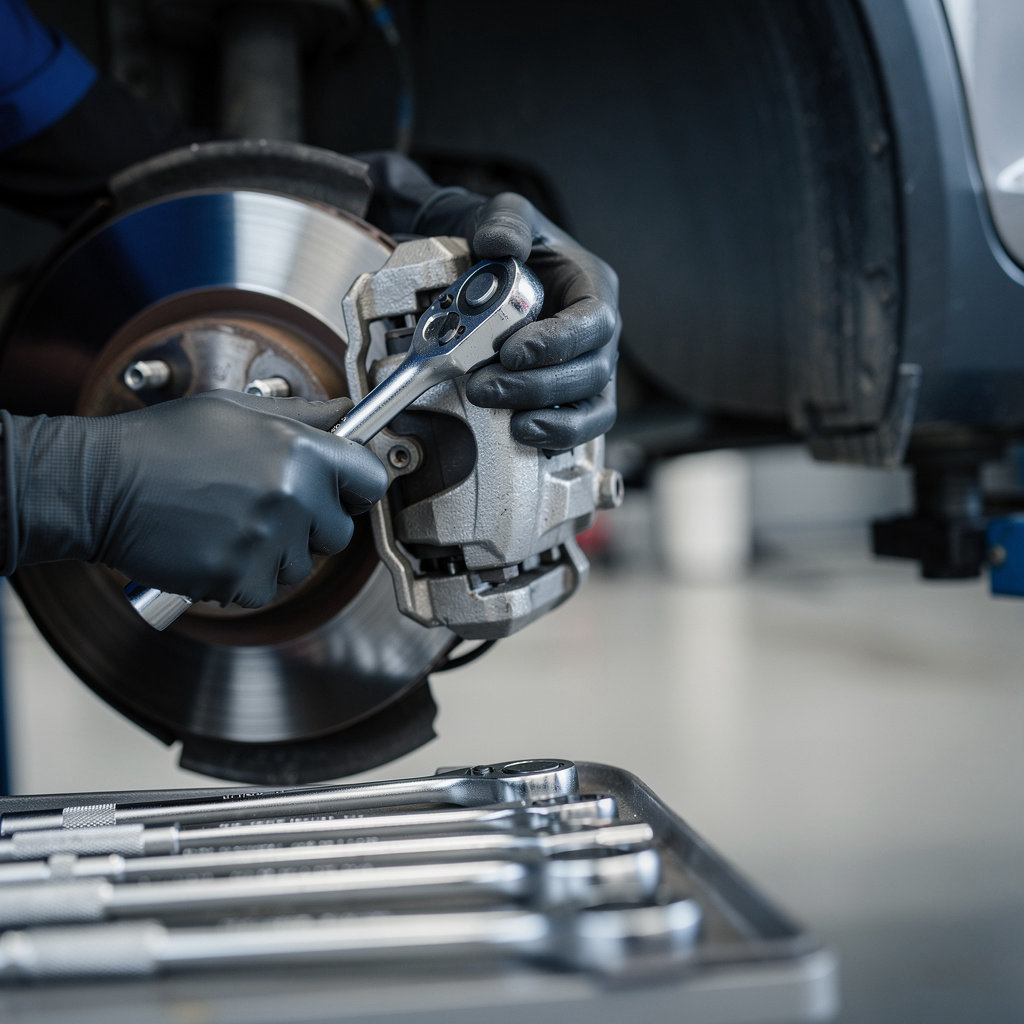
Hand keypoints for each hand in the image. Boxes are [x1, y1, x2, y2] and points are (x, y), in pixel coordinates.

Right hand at [6, 391, 387, 606]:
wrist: (101, 485)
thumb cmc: (164, 442)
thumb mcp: (236, 409)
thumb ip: (301, 415)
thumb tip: (343, 412)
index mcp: (301, 450)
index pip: (371, 480)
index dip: (356, 486)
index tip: (340, 489)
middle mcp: (292, 496)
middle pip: (339, 532)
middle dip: (312, 525)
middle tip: (267, 506)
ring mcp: (266, 541)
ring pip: (301, 565)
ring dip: (276, 553)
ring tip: (231, 522)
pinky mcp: (238, 578)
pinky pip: (264, 589)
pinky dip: (243, 577)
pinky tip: (215, 546)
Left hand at [418, 191, 619, 450]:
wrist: (492, 270)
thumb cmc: (507, 243)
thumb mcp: (504, 216)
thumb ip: (504, 223)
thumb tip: (502, 244)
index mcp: (593, 286)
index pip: (593, 321)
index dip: (559, 343)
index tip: (511, 353)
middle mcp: (600, 333)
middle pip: (591, 372)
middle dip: (538, 387)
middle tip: (484, 387)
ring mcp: (590, 367)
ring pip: (592, 408)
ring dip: (550, 420)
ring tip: (507, 423)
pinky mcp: (573, 396)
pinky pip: (580, 427)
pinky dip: (556, 437)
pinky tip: (521, 436)